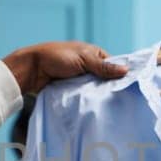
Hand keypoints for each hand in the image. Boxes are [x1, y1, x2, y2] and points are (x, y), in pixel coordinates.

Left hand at [2, 41, 126, 95]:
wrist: (31, 69)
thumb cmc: (56, 58)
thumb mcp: (83, 59)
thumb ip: (103, 67)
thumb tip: (126, 70)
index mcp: (94, 54)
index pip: (113, 66)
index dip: (120, 76)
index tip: (128, 88)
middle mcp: (89, 65)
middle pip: (105, 79)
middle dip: (108, 88)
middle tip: (118, 101)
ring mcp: (80, 78)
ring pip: (94, 89)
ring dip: (97, 95)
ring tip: (107, 106)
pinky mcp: (72, 88)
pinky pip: (83, 95)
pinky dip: (87, 99)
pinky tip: (93, 106)